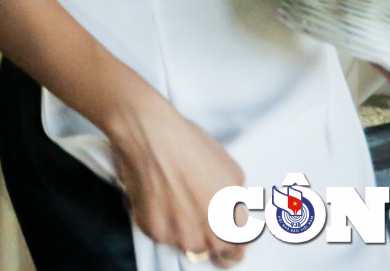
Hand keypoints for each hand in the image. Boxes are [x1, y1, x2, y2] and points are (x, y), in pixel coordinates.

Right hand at [103, 97, 248, 264]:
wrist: (152, 136)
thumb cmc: (191, 147)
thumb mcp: (232, 172)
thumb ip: (236, 203)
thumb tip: (233, 213)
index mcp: (230, 224)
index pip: (236, 253)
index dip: (232, 244)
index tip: (226, 239)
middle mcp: (206, 237)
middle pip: (212, 251)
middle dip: (209, 236)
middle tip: (199, 213)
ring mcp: (178, 237)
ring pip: (185, 244)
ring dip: (184, 229)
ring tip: (177, 199)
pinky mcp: (153, 231)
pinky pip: (162, 234)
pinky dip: (162, 220)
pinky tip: (161, 196)